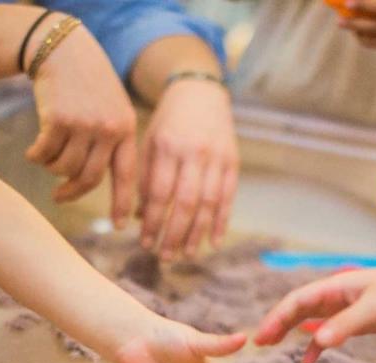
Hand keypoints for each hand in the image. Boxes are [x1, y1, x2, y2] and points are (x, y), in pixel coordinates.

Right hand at [27, 28, 137, 226]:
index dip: (124, 203)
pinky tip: (33, 150)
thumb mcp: (110, 108)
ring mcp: (83, 125)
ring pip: (64, 168)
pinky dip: (36, 156)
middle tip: (59, 197)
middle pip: (89, 178)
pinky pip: (44, 155)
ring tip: (47, 156)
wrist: (64, 50)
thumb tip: (89, 182)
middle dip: (71, 192)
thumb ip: (109, 141)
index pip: (127, 174)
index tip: (121, 226)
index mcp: (125, 129)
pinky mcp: (57, 120)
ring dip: (52, 167)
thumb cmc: (87, 84)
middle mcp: (107, 129)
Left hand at [138, 78, 237, 260]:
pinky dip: (222, 222)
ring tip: (186, 254)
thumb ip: (146, 178)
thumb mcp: (150, 143)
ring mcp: (217, 158)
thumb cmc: (169, 122)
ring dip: (197, 234)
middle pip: (186, 203)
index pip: (160, 194)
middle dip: (174, 234)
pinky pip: (228, 198)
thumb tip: (142, 217)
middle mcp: (195, 153)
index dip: (153, 222)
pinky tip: (213, 242)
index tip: (145, 243)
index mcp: (168, 147)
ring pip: (209, 204)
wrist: (200, 92)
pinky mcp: (232, 162)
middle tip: (165, 257)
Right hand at [255, 268, 375, 362]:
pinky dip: (316, 345)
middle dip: (277, 323)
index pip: (297, 301)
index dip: (278, 317)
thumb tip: (317, 342)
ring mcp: (342, 307)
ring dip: (290, 330)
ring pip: (308, 318)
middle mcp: (334, 295)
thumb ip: (345, 326)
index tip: (263, 337)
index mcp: (334, 287)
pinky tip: (307, 362)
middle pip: (298, 308)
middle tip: (259, 342)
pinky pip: (327, 332)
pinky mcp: (352, 319)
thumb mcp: (372, 311)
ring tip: (271, 345)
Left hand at [338, 0, 375, 51]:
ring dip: (355, 31)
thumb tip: (361, 0)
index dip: (364, 4)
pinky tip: (355, 32)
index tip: (348, 2)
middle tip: (338, 20)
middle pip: (374, 26)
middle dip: (354, 23)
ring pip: (372, 38)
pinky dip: (362, 38)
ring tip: (343, 23)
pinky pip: (374, 45)